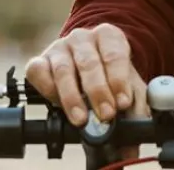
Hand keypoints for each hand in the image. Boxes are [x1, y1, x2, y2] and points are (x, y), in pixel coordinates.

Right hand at [25, 24, 149, 128]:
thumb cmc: (109, 75)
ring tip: (81, 119)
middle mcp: (83, 38)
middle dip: (98, 92)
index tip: (123, 102)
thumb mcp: (127, 85)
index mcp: (108, 36)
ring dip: (72, 98)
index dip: (119, 80)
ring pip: (63, 70)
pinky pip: (39, 73)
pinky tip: (56, 103)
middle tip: (106, 115)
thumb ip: (135, 107)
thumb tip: (135, 138)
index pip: (115, 55)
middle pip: (90, 63)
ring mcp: (59, 48)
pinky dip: (47, 90)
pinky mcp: (39, 61)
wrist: (86, 69)